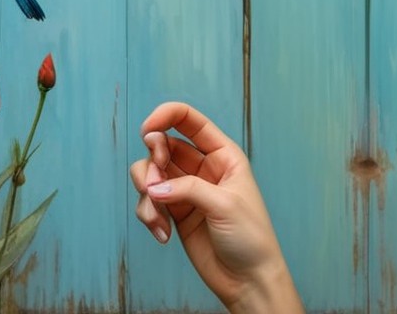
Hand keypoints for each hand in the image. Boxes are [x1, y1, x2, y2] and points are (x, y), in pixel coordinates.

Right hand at [129, 102, 303, 313]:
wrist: (248, 281)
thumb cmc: (250, 238)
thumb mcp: (224, 205)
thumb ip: (188, 189)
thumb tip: (153, 186)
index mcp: (223, 154)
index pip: (190, 121)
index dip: (166, 116)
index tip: (146, 130)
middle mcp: (202, 167)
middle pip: (162, 146)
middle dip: (152, 162)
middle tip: (153, 184)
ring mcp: (186, 190)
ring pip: (150, 174)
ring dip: (147, 193)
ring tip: (158, 218)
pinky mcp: (174, 213)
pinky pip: (149, 202)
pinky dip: (148, 215)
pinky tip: (163, 235)